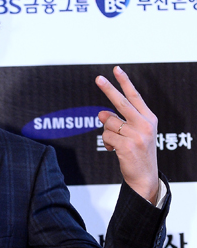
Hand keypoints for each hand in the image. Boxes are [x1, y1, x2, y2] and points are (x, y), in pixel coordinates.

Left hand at [96, 66, 158, 203]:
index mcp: (149, 119)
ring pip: (109, 123)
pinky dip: (107, 143)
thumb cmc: (139, 155)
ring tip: (116, 142)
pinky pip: (106, 137)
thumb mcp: (136, 135)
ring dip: (107, 132)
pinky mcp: (127, 145)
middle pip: (121, 102)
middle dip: (108, 89)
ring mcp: (136, 135)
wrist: (145, 177)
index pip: (135, 96)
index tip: (116, 70)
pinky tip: (113, 150)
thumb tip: (102, 114)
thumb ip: (121, 122)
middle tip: (98, 78)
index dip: (125, 82)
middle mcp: (144, 124)